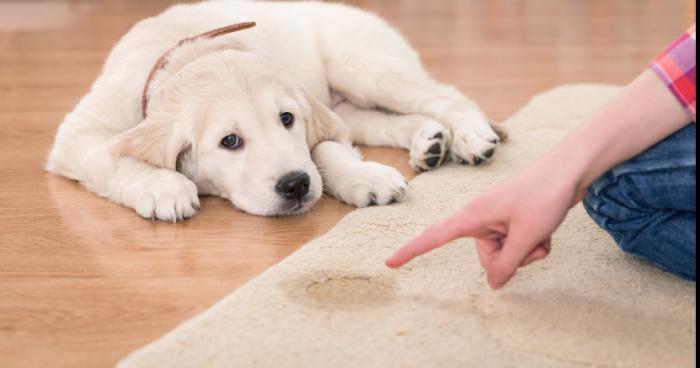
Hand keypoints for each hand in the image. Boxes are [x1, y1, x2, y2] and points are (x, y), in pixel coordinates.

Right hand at [386, 162, 577, 288]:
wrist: (569, 170)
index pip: (434, 237)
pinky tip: (547, 230)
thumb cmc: (544, 196)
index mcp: (472, 216)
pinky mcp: (512, 221)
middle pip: (487, 258)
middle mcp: (481, 218)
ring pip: (506, 255)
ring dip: (527, 251)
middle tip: (531, 240)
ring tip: (542, 231)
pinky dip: (534, 244)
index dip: (411, 251)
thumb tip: (493, 285)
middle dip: (512, 259)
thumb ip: (507, 264)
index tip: (389, 263)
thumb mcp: (526, 237)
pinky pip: (518, 246)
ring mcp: (498, 220)